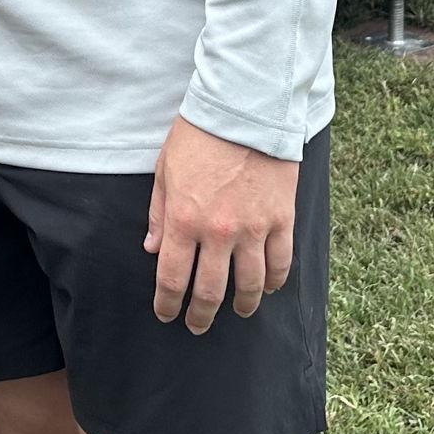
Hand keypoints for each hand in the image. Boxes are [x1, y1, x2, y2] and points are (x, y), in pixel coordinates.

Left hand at [145, 116, 298, 333]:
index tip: (166, 315)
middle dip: (200, 315)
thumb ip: (159, 213)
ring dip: (242, 305)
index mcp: (184, 220)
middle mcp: (219, 232)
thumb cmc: (199, 135)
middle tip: (197, 326)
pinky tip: (267, 288)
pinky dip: (274, 281)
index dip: (168, 304)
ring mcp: (254, 228)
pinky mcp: (281, 219)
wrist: (245, 107)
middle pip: (210, 291)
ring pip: (249, 284)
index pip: (173, 278)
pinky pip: (281, 262)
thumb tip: (152, 249)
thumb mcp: (165, 169)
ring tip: (237, 312)